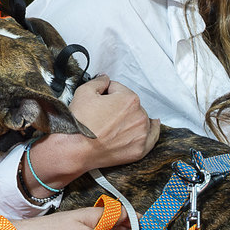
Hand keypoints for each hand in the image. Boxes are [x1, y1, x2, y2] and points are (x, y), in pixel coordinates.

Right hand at [23, 78, 157, 190]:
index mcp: (129, 99)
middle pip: (131, 104)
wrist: (76, 150)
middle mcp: (140, 116)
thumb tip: (105, 79)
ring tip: (116, 125)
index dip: (106, 94)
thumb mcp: (84, 92)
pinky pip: (152, 137)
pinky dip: (152, 130)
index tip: (99, 102)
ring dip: (132, 118)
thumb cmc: (80, 124)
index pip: (118, 89)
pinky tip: (153, 124)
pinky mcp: (139, 149)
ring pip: (140, 119)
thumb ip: (99, 81)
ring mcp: (141, 134)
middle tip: (103, 116)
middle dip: (119, 106)